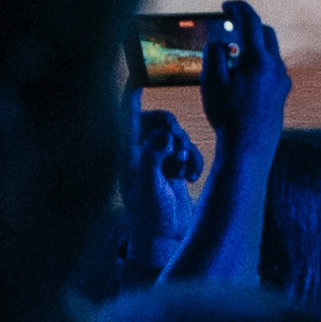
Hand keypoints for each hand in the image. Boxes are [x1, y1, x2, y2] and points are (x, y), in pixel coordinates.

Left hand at [119, 98, 206, 281]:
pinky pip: (189, 152)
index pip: (126, 120)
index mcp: (127, 156)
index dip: (131, 98)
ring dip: (185, 148)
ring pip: (177, 136)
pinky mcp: (175, 170)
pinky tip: (191, 177)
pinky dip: (194, 160)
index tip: (140, 80)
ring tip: (183, 168)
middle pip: (159, 122)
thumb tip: (162, 134)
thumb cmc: (151, 217)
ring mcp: (159, 162)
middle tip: (177, 146)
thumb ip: (152, 157)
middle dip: (172, 130)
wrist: (165, 241)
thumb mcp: (150, 186)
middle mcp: (141, 155)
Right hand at [196, 1, 287, 149]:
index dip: (239, 9)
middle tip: (230, 27)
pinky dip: (258, 64)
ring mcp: (282, 80)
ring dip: (253, 47)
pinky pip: (272, 70)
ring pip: (270, 53)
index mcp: (258, 58)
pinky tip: (243, 76)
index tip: (227, 5)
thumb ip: (215, 54)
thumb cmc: (227, 113)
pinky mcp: (283, 93)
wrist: (248, 146)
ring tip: (233, 54)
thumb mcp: (212, 81)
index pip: (251, 22)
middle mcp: (276, 66)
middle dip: (249, 27)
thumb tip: (224, 42)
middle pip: (266, 34)